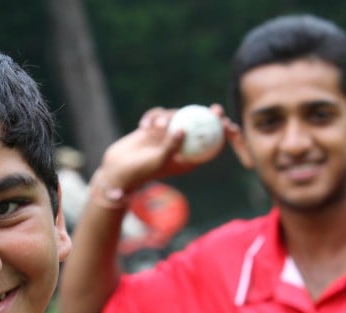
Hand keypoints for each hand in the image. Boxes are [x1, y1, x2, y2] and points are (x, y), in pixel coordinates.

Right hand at [96, 104, 232, 189]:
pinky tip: (142, 127)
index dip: (220, 134)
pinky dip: (151, 118)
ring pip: (177, 117)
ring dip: (166, 119)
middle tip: (215, 109)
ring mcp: (167, 134)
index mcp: (186, 158)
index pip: (208, 145)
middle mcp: (179, 145)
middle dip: (209, 117)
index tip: (227, 124)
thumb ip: (171, 145)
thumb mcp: (158, 160)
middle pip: (198, 127)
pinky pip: (157, 115)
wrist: (118, 169)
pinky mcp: (154, 127)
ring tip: (154, 128)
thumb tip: (183, 129)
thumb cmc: (140, 170)